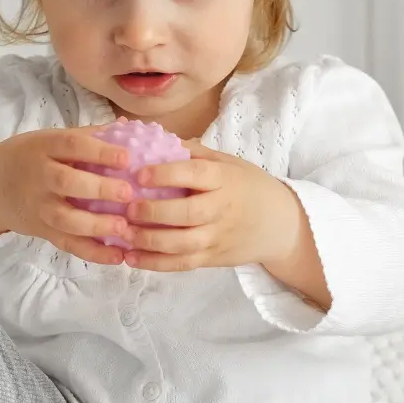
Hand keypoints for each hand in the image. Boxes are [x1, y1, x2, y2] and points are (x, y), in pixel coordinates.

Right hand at [0, 125, 135, 264]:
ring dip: (96, 225)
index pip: (71, 145)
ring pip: (65, 218)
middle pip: (66, 182)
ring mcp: (39, 207)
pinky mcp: (42, 231)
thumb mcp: (50, 139)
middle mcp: (39, 176)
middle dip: (98, 188)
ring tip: (124, 227)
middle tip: (128, 193)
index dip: (99, 152)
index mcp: (44, 147)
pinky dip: (92, 253)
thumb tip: (128, 127)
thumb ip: (88, 136)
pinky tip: (117, 256)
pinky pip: (67, 244)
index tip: (127, 158)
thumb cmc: (31, 157)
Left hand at [121, 141, 304, 272]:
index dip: (166, 174)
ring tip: (122, 233)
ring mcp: (218, 237)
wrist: (281, 225)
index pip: (194, 174)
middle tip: (127, 206)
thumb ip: (195, 153)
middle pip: (186, 213)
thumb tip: (154, 138)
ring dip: (149, 240)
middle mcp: (222, 209)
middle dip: (153, 212)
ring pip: (181, 244)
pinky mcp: (213, 259)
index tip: (138, 173)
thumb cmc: (249, 187)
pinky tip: (131, 257)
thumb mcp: (229, 163)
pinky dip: (155, 263)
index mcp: (225, 179)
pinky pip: (182, 264)